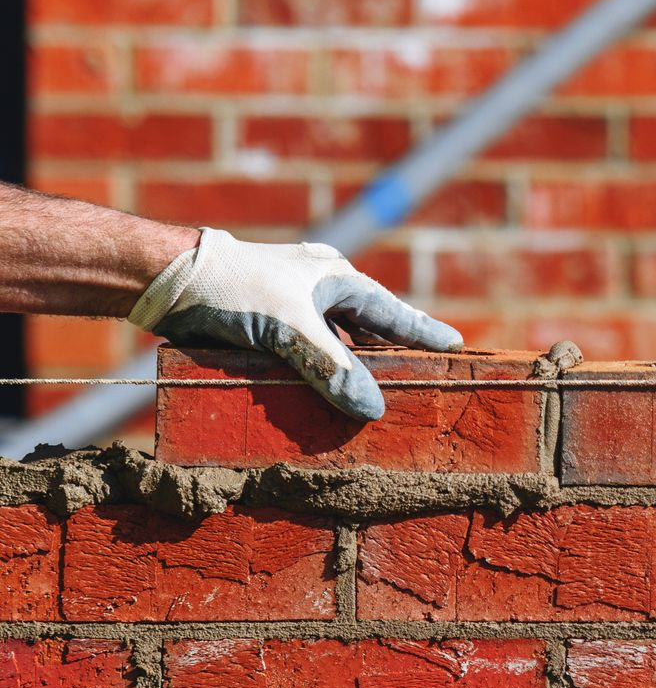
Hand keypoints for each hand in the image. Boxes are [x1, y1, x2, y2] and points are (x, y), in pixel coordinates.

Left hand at [128, 227, 462, 419]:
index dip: (425, 333)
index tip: (456, 349)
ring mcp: (295, 305)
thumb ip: (331, 369)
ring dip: (356, 367)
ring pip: (340, 341)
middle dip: (394, 353)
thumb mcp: (288, 327)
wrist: (167, 279)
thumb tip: (372, 409)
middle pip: (371, 327)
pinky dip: (323, 372)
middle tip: (422, 378)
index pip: (395, 312)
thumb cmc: (232, 290)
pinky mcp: (269, 322)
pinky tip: (327, 395)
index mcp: (338, 278)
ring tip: (379, 395)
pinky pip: (310, 351)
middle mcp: (321, 290)